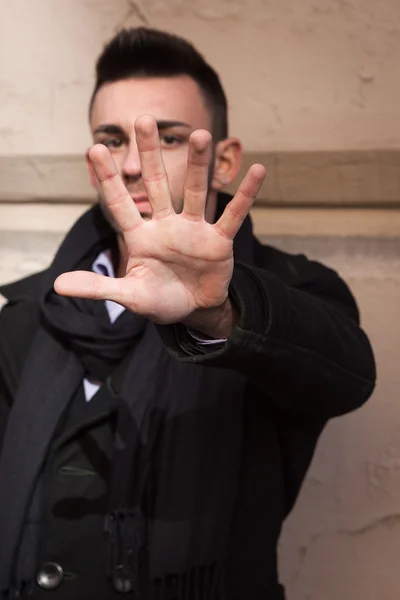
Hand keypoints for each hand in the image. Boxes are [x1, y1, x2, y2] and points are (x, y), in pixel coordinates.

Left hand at [54, 115, 264, 335]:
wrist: (193, 310)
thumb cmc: (159, 300)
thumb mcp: (129, 295)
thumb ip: (98, 287)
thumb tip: (58, 285)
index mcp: (141, 237)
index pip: (121, 204)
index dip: (108, 179)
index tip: (93, 149)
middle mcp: (166, 226)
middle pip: (156, 185)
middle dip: (150, 155)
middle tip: (144, 120)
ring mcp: (194, 231)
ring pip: (194, 192)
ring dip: (198, 165)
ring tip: (201, 134)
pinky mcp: (219, 241)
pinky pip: (234, 215)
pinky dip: (247, 195)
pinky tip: (258, 170)